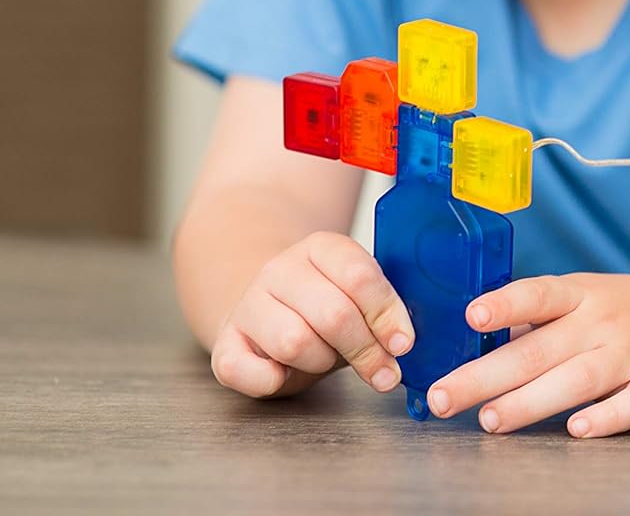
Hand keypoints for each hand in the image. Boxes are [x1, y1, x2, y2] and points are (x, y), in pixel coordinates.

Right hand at [208, 231, 414, 398]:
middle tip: (383, 372)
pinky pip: (243, 369)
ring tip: (327, 359)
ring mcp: (248, 304)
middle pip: (333, 314)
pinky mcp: (225, 342)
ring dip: (321, 362)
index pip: (360, 277)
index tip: (403, 344)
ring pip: (294, 342)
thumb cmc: (326, 309)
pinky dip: (270, 381)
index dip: (387, 315)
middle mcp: (279, 269)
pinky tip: (284, 375)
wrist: (270, 310)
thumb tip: (404, 342)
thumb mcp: (359, 298)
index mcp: (321, 247)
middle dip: (365, 350)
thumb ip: (382, 310)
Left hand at [424, 272, 629, 437]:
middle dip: (486, 377)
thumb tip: (468, 347)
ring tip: (491, 420)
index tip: (472, 317)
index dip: (504, 305)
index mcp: (579, 295)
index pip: (538, 295)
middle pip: (539, 350)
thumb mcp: (581, 299)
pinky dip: (605, 418)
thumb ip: (533, 322)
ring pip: (577, 380)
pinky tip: (576, 430)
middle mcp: (602, 323)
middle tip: (444, 397)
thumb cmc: (621, 314)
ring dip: (531, 402)